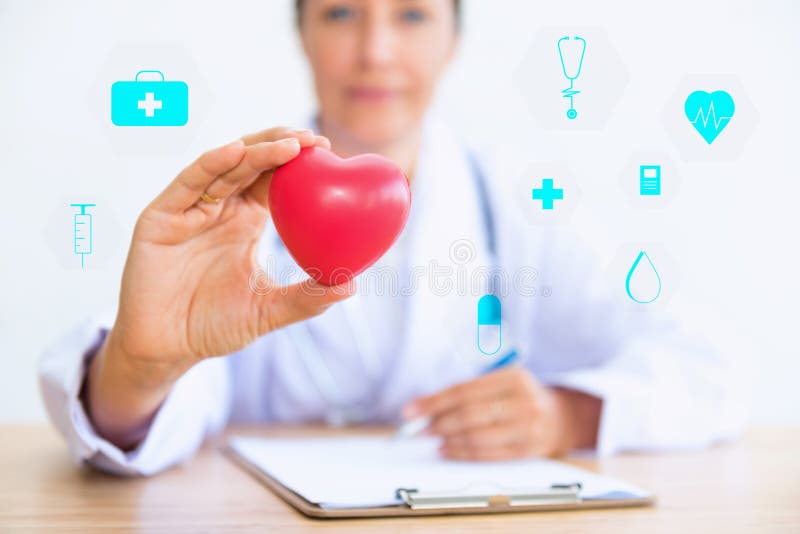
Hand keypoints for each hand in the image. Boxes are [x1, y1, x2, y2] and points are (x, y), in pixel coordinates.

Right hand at [86, 127, 353, 448]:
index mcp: (246, 221)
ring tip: (287, 144)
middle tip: (312, 139)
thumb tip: (351, 285)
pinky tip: (236, 151)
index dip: (297, 161)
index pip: (273, 179)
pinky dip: (211, 164)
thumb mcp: (269, 310)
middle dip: (280, 145)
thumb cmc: (215, 327)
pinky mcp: (161, 217)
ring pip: (224, 167)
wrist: (167, 349)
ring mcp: (189, 209)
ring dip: (255, 151)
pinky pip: (187, 184)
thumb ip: (308, 299)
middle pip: (251, 163)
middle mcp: (218, 208)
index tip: (326, 149)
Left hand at [402, 367, 601, 459]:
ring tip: (431, 438)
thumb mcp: (501, 381)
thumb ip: (468, 390)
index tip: (411, 410)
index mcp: (513, 377)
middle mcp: (523, 400)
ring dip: (448, 439)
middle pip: (470, 414)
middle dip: (437, 422)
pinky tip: (447, 450)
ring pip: (478, 436)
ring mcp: (528, 427)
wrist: (562, 417)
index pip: (464, 390)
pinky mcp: (528, 450)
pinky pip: (488, 454)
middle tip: (417, 428)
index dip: (433, 401)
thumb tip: (425, 406)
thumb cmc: (521, 396)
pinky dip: (463, 453)